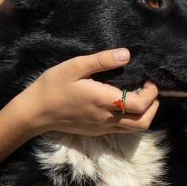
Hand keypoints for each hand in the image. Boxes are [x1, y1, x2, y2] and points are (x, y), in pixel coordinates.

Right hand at [0, 47, 158, 167]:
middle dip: (153, 107)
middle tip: (150, 90)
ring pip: (134, 129)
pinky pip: (121, 129)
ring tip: (140, 98)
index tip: (148, 80)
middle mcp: (106, 118)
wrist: (33, 113)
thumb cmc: (52, 86)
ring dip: (144, 115)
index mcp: (103, 101)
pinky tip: (123, 104)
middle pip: (143, 122)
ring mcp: (101, 127)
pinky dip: (130, 119)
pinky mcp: (95, 131)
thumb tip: (126, 54)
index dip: (151, 93)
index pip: (140, 104)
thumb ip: (101, 60)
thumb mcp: (74, 66)